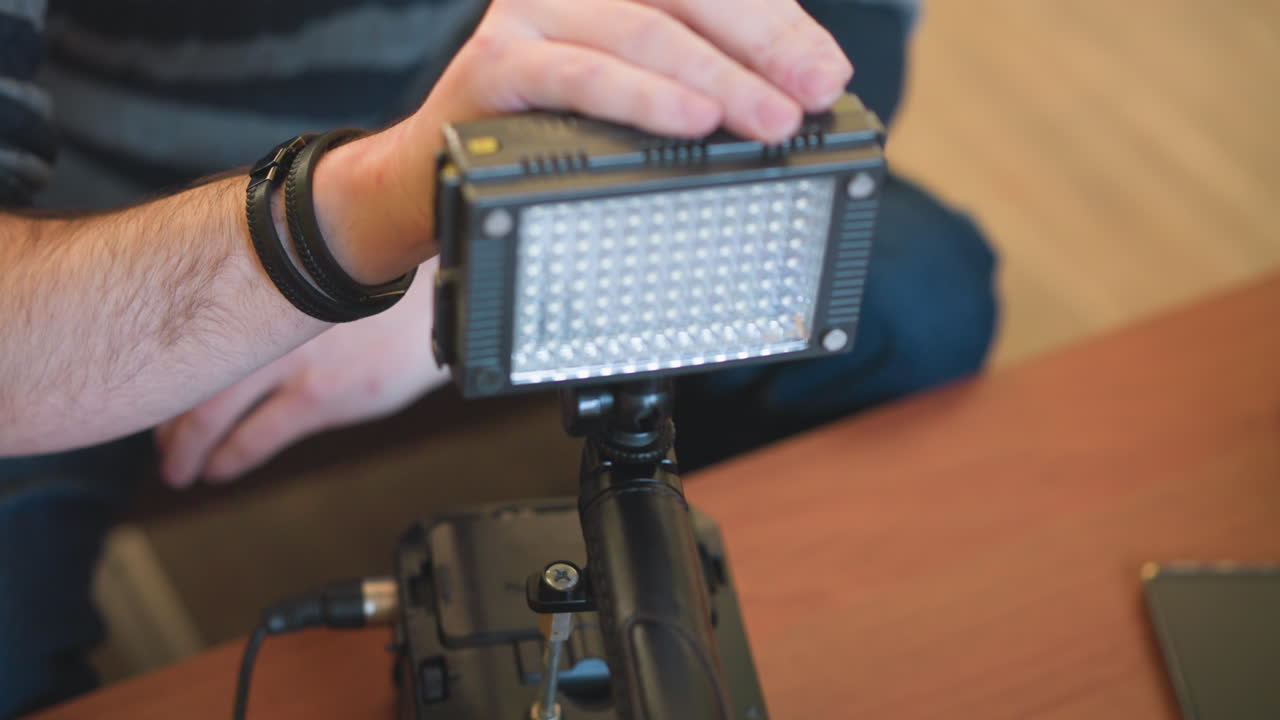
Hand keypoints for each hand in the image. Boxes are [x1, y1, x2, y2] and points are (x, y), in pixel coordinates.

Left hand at [155, 258, 449, 487]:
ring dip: (190, 446)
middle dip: (167, 416)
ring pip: (213, 410)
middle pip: (189, 373)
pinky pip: (259, 436)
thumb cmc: (386, 271)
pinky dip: (232, 457)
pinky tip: (221, 468)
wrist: (442, 291)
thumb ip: (273, 282)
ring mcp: (291, 358)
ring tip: (181, 466)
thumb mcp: (318, 261)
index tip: (149, 383)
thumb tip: (234, 304)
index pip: (183, 326)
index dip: (158, 363)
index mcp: (259, 278)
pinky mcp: (323, 394)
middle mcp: (265, 317)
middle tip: (157, 441)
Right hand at [315, 0, 854, 286]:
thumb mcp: (621, 110)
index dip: (777, 24)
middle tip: (812, 96)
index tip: (828, 75)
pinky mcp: (496, 65)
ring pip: (642, 31)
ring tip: (770, 121)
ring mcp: (530, 18)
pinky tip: (692, 122)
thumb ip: (688, 91)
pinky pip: (579, 74)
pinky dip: (640, 98)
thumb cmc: (535, 146)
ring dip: (716, 76)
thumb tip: (784, 107)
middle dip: (763, 47)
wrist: (422, 185)